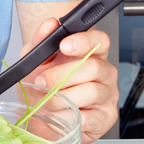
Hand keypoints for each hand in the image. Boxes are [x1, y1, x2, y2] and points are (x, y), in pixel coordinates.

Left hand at [21, 19, 118, 143]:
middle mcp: (104, 72)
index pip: (100, 40)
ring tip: (48, 102)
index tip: (64, 46)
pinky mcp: (106, 117)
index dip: (84, 41)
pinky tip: (60, 115)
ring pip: (91, 92)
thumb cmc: (44, 87)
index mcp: (92, 53)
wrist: (43, 118)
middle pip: (93, 67)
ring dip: (62, 98)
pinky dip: (68, 116)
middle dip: (61, 76)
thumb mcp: (36, 61)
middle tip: (42, 82)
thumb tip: (50, 24)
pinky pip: (89, 116)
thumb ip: (41, 41)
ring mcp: (108, 94)